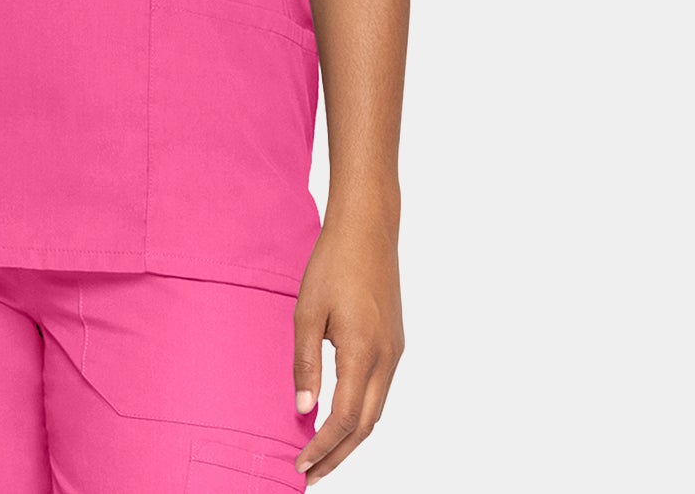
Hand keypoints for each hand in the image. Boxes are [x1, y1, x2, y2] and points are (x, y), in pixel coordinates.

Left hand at [292, 220, 404, 483]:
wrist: (368, 227)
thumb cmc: (334, 263)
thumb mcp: (307, 311)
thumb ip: (306, 363)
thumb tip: (304, 411)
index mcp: (363, 351)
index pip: (344, 419)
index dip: (322, 447)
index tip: (299, 465)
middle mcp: (386, 358)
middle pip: (365, 426)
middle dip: (338, 455)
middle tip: (309, 473)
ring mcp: (395, 350)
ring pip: (375, 410)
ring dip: (350, 437)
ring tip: (321, 453)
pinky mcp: (394, 341)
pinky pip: (379, 390)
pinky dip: (360, 413)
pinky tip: (340, 416)